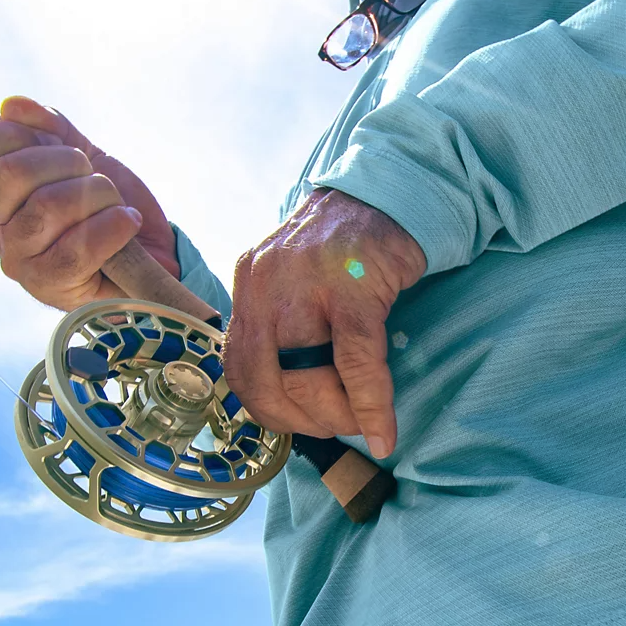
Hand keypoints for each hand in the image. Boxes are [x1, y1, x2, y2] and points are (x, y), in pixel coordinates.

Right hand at [0, 97, 178, 310]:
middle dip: (66, 160)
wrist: (156, 254)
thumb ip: (51, 127)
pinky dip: (112, 226)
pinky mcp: (51, 288)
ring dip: (97, 194)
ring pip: (47, 206)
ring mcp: (19, 261)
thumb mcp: (86, 156)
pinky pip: (76, 248)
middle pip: (9, 173)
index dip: (3, 133)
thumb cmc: (112, 206)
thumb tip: (12, 106)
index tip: (47, 137)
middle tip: (92, 175)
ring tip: (115, 205)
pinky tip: (126, 223)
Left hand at [223, 189, 425, 458]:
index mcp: (249, 284)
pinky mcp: (352, 289)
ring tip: (360, 425)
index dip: (268, 408)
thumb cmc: (345, 247)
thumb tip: (293, 395)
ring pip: (306, 378)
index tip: (300, 423)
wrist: (388, 193)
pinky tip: (385, 432)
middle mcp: (265, 285)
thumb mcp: (294, 280)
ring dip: (334, 417)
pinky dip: (371, 406)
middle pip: (267, 379)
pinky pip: (357, 364)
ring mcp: (305, 285)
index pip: (238, 366)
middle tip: (335, 430)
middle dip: (302, 421)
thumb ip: (282, 325)